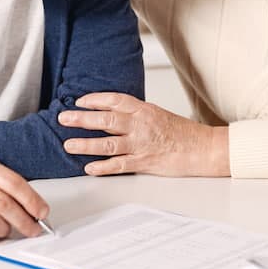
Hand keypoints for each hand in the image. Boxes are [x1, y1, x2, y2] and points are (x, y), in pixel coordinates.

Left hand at [58, 93, 229, 176]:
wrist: (203, 149)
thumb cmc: (183, 133)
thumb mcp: (157, 115)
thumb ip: (135, 115)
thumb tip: (112, 116)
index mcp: (144, 110)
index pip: (114, 100)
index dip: (94, 100)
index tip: (79, 101)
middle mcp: (140, 125)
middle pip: (106, 119)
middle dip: (82, 119)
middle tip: (64, 118)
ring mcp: (141, 144)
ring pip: (107, 143)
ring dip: (85, 144)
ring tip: (68, 145)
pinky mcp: (144, 163)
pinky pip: (119, 165)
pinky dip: (102, 167)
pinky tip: (89, 168)